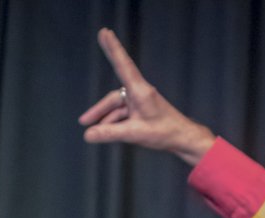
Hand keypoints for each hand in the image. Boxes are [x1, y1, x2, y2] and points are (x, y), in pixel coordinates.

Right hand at [79, 28, 214, 165]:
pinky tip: (104, 133)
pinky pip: (122, 114)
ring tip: (90, 130)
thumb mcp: (134, 133)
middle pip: (113, 97)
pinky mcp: (140, 111)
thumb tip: (88, 135)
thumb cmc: (164, 132)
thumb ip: (110, 133)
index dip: (113, 48)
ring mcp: (139, 102)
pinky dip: (113, 122)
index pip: (123, 65)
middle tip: (82, 114)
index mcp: (140, 91)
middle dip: (98, 106)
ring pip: (116, 108)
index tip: (105, 32)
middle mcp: (139, 93)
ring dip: (104, 118)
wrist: (182, 138)